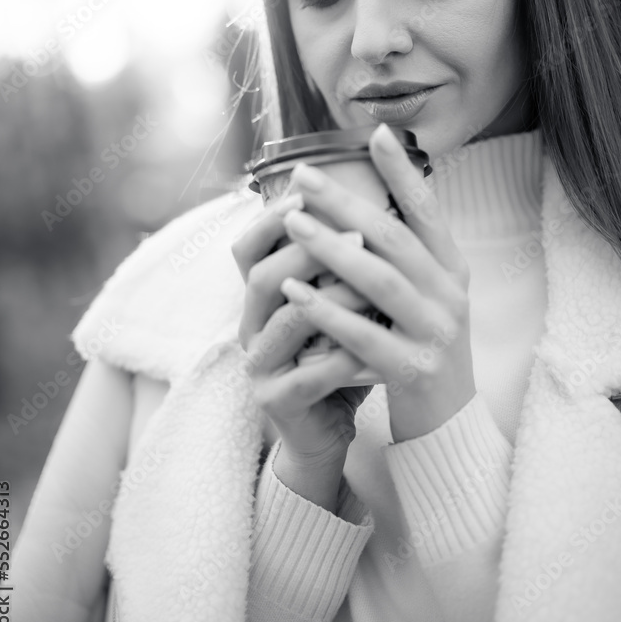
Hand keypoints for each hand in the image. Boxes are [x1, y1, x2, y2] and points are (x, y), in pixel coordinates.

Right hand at [231, 194, 376, 470]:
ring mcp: (260, 367)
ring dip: (331, 299)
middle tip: (355, 233)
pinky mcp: (277, 401)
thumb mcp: (335, 307)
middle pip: (263, 277)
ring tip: (370, 283)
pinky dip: (342, 358)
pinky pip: (309, 376)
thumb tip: (367, 209)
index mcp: (261, 300)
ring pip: (287, 322)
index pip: (248, 248)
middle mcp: (251, 328)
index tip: (308, 192)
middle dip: (307, 250)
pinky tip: (372, 347)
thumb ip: (338, 267)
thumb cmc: (335, 357)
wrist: (327, 429)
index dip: (272, 219)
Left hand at [279, 123, 476, 442]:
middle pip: (394, 238)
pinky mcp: (412, 370)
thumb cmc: (421, 346)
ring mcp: (435, 333)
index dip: (403, 172)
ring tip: (292, 223)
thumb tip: (360, 204)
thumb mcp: (426, 296)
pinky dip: (326, 311)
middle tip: (303, 176)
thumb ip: (403, 256)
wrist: (447, 422)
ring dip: (332, 248)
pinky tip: (292, 292)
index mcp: (452, 270)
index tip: (375, 132)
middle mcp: (450, 295)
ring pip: (380, 281)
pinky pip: (363, 335)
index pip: (428, 211)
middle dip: (346, 203)